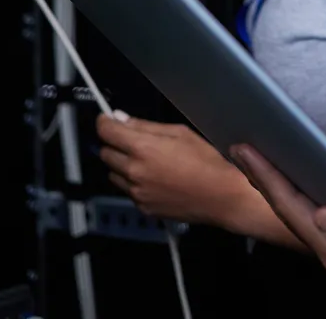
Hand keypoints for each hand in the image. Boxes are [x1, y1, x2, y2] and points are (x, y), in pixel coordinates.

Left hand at [97, 113, 249, 227]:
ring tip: (145, 161)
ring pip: (113, 174)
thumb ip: (146, 126)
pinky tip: (154, 179)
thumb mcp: (179, 133)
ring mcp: (136, 193)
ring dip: (121, 165)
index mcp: (143, 149)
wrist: (221, 196)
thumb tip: (120, 118)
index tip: (108, 119)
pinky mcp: (142, 207)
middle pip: (105, 153)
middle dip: (114, 143)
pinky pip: (128, 191)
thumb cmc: (206, 160)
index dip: (104, 122)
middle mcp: (134, 171)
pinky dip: (133, 182)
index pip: (106, 132)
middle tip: (131, 140)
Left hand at [230, 144, 325, 312]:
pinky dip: (300, 189)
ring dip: (277, 182)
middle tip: (240, 143)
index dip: (266, 176)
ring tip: (260, 156)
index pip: (292, 207)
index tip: (244, 147)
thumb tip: (322, 212)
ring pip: (298, 210)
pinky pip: (314, 212)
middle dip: (262, 175)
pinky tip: (300, 176)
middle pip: (288, 207)